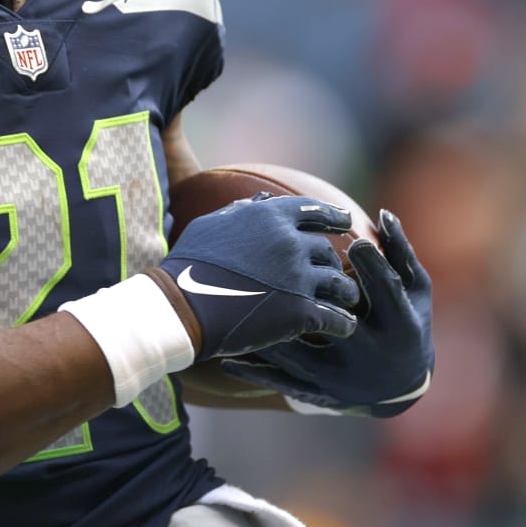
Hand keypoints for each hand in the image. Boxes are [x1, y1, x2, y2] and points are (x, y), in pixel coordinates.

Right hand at [154, 194, 361, 359]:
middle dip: (331, 263)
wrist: (179, 307)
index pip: (314, 210)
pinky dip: (342, 323)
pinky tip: (343, 328)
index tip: (345, 222)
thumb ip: (241, 211)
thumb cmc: (188, 265)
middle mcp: (289, 242)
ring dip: (345, 292)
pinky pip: (334, 317)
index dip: (334, 216)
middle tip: (334, 274)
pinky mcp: (298, 311)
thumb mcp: (210, 226)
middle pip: (327, 251)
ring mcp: (297, 277)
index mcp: (270, 217)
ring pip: (339, 283)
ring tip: (347, 301)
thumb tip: (262, 198)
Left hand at [221, 210, 432, 415]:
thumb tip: (383, 213)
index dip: (369, 264)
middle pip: (338, 325)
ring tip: (236, 309)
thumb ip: (399, 251)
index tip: (351, 240)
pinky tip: (226, 359)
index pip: (385, 290)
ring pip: (301, 355)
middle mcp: (370, 355)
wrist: (401, 385)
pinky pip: (282, 382)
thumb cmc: (408, 321)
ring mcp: (342, 378)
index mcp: (399, 325)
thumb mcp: (415, 288)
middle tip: (276, 272)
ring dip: (267, 334)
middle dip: (309, 299)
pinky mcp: (321, 393)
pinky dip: (254, 371)